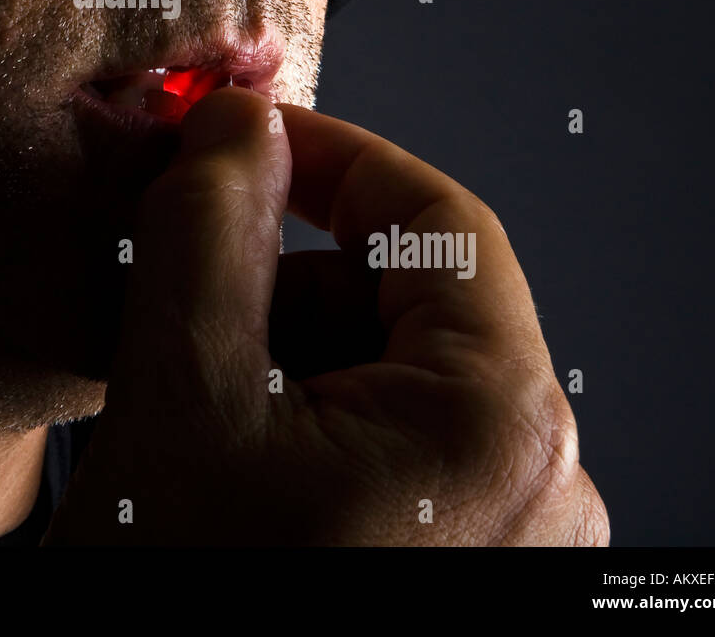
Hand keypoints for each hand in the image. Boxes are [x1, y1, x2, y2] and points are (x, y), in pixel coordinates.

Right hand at [43, 88, 608, 545]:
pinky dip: (303, 413)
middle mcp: (535, 488)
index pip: (436, 219)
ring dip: (281, 348)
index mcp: (501, 429)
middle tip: (184, 273)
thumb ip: (209, 233)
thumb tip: (234, 125)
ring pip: (387, 371)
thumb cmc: (193, 604)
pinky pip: (388, 440)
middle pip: (407, 300)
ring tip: (194, 398)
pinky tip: (227, 449)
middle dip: (285, 271)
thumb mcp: (178, 401)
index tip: (247, 134)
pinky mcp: (461, 563)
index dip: (329, 157)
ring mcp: (504, 536)